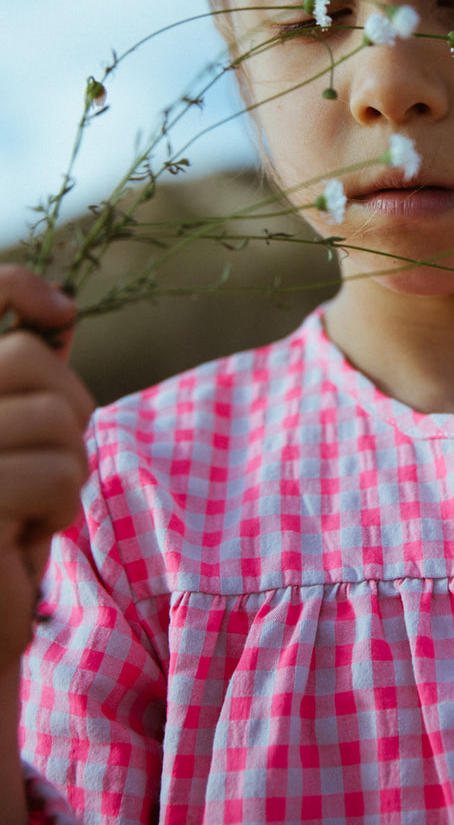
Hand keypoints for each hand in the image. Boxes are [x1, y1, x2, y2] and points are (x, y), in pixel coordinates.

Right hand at [0, 267, 93, 672]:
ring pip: (55, 418)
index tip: (61, 310)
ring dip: (69, 469)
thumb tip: (59, 314)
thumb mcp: (12, 450)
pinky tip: (26, 539)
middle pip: (27, 358)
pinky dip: (61, 506)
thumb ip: (24, 389)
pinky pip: (54, 473)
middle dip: (69, 408)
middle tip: (56, 464)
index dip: (15, 285)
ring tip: (36, 509)